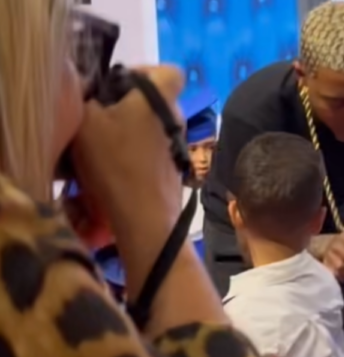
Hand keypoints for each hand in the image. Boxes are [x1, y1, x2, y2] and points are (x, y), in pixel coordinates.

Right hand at [72, 65, 184, 294]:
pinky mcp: (173, 169)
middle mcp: (176, 120)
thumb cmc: (115, 162)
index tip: (117, 84)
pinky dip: (135, 153)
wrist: (144, 218)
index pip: (170, 71)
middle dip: (127, 104)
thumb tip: (91, 90)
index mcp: (162, 98)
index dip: (145, 71)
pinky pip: (152, 150)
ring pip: (151, 127)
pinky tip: (113, 167)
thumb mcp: (85, 120)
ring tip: (100, 145)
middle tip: (99, 115)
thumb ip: (87, 96)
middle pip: (155, 100)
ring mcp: (177, 146)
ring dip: (129, 131)